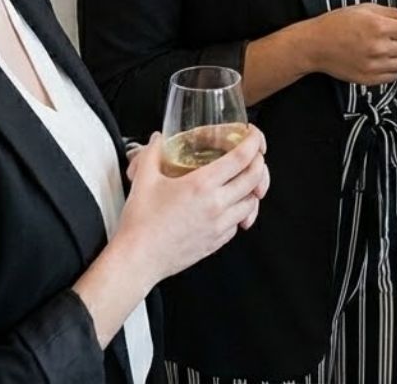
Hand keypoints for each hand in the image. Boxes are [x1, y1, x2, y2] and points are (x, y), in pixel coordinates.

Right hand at [116, 127, 269, 284]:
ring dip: (253, 188)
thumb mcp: (144, 180)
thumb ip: (153, 153)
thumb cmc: (140, 225)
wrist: (137, 261)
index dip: (253, 142)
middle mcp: (216, 204)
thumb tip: (158, 139)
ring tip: (243, 180)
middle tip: (254, 155)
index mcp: (202, 185)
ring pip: (252, 202)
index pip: (241, 157)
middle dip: (259, 162)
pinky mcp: (217, 242)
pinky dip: (240, 211)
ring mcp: (219, 225)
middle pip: (255, 178)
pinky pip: (238, 222)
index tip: (253, 135)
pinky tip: (229, 206)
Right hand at [302, 3, 396, 84]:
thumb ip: (394, 13)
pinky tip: (381, 59)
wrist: (316, 45)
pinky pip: (394, 76)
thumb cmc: (339, 23)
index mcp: (379, 27)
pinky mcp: (369, 79)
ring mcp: (374, 66)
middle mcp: (379, 48)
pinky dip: (392, 68)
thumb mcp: (366, 8)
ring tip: (390, 47)